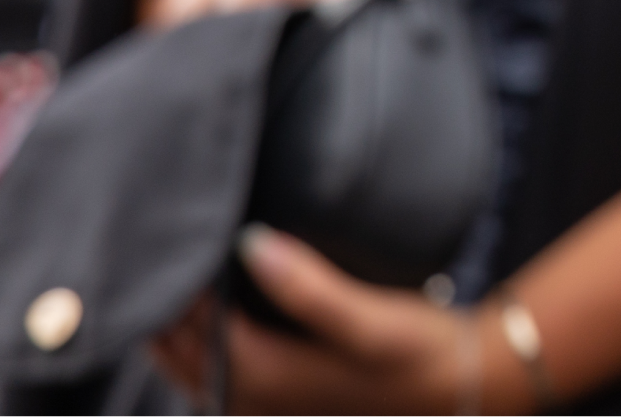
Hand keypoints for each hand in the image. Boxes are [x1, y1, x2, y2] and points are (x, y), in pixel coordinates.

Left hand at [150, 228, 486, 416]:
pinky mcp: (276, 399)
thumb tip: (249, 241)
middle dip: (165, 295)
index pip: (187, 319)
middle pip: (176, 345)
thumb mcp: (369, 319)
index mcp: (261, 373)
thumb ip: (308, 286)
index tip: (171, 223)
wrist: (457, 384)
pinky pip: (211, 370)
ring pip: (188, 360)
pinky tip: (206, 307)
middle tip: (163, 236)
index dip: (174, 273)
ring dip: (173, 320)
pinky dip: (196, 338)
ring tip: (174, 263)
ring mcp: (259, 404)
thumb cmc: (416, 350)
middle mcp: (247, 397)